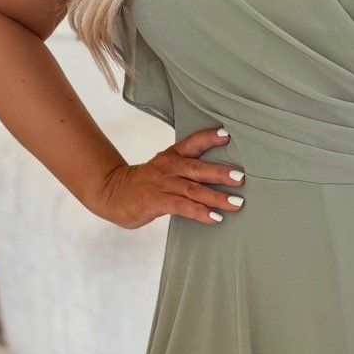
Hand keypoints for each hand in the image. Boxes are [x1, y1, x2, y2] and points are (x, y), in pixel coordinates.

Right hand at [90, 126, 244, 228]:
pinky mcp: (156, 201)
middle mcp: (168, 167)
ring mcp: (162, 184)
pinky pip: (182, 206)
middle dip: (221, 172)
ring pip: (193, 189)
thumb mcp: (164, 170)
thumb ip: (186, 171)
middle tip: (241, 177)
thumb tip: (217, 175)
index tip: (227, 135)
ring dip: (217, 196)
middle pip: (198, 168)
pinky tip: (214, 218)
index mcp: (171, 157)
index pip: (192, 143)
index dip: (209, 138)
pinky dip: (200, 212)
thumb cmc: (144, 184)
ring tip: (236, 203)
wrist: (112, 195)